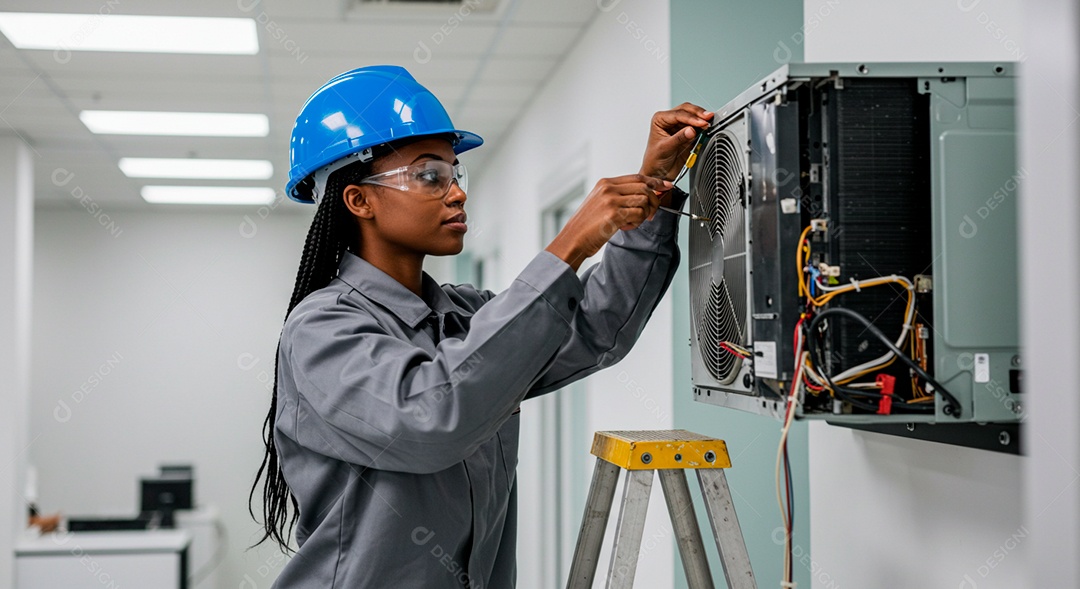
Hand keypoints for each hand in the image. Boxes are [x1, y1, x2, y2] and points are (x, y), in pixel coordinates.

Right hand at [545, 175, 671, 270]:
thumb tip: (644, 195)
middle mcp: (608, 189)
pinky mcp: (613, 214)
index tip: (665, 186)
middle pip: (644, 187)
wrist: (573, 239)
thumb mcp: (600, 203)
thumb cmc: (587, 225)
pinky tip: (625, 227)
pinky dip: (636, 223)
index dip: (654, 181)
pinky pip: (638, 214)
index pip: (637, 177)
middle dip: (653, 201)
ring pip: (643, 200)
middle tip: (650, 214)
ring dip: (643, 214)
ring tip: (631, 222)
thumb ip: (618, 195)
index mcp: (605, 183)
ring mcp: (611, 200)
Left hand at [639, 103, 713, 183]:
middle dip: (698, 114)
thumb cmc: (655, 160)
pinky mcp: (688, 134)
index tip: (701, 122)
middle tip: (708, 119)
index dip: (691, 118)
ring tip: (709, 124)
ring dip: (702, 120)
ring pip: (693, 116)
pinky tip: (707, 129)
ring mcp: (679, 126)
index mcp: (660, 120)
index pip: (678, 114)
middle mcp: (669, 120)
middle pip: (687, 110)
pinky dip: (703, 128)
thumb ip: (679, 138)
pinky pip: (698, 127)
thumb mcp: (665, 148)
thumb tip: (692, 130)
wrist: (659, 173)